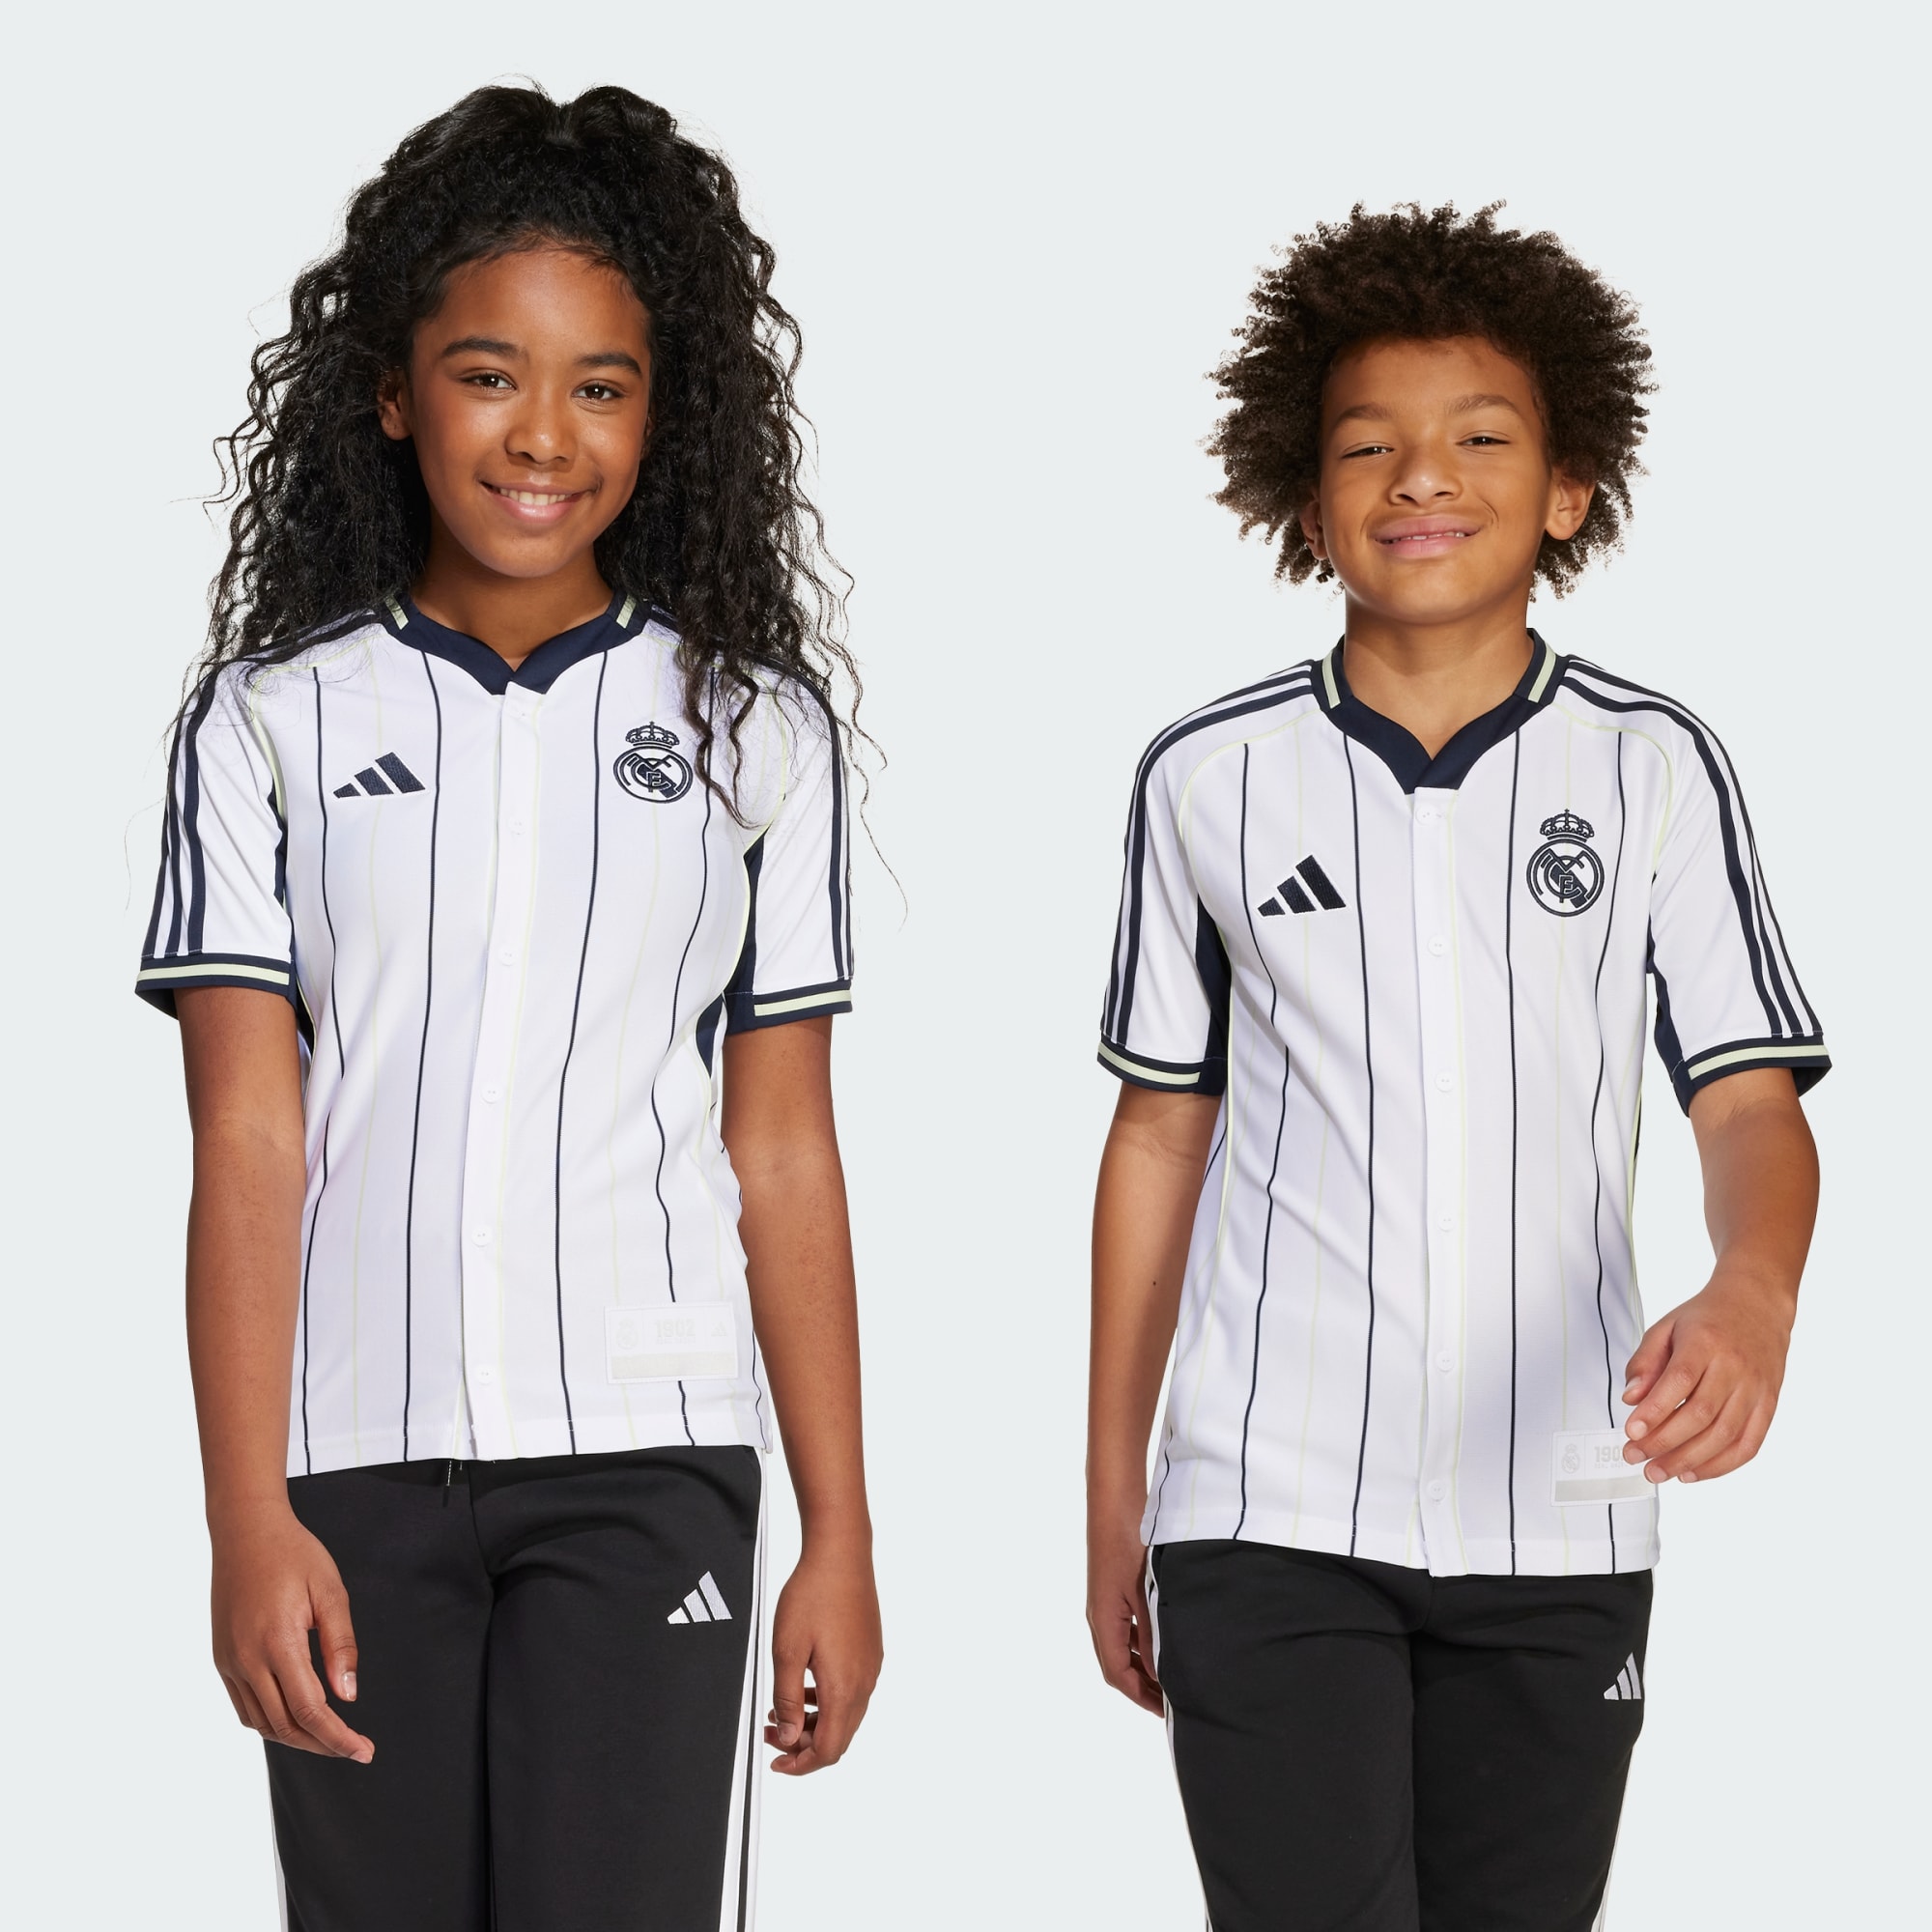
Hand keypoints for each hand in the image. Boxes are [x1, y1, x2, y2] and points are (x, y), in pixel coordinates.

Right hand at [210, 1504, 372, 1760]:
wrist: (245, 1531)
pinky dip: (270, 1723)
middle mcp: (247, 1660)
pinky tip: (293, 1718)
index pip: (311, 1711)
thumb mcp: (330, 1591)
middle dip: (322, 1745)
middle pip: (285, 1726)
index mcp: (278, 1643)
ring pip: (261, 1722)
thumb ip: (340, 1645)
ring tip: (329, 1738)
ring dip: (296, 1738)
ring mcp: (230, 1662)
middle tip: (354, 1748)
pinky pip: (244, 1707)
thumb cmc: (293, 1554)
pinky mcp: (222, 1659)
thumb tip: (348, 1695)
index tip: (364, 1750)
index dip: (338, 1738)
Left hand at [765, 1533, 880, 1773]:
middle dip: (804, 1745)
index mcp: (844, 1687)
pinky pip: (853, 1692)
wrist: (841, 1555)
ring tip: (783, 1708)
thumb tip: (789, 1737)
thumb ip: (787, 1699)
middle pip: (839, 1738)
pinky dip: (828, 1702)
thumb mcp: (786, 1651)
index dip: (801, 1765)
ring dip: (815, 1723)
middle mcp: (864, 1682)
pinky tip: (806, 1685)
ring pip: (846, 1716)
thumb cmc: (813, 1595)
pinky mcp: (871, 1651)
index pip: (828, 1750)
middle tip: (773, 1733)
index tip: (777, 1762)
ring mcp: (871, 1666)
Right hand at [1087, 1508, 1160, 1714]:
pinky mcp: (1112, 1590)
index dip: (1141, 1696)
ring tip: (1171, 1677)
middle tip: (1173, 1701)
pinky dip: (1140, 1645)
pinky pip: (1123, 1629)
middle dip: (1142, 1686)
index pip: (1117, 1673)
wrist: (1114, 1504)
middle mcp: (1098, 1616)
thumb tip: (1160, 1672)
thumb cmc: (1129, 1545)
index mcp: (1103, 1620)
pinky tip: (1161, 1643)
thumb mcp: (1146, 1594)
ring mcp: (1103, 1603)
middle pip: (1115, 1665)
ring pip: (1119, 1648)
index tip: (1167, 1712)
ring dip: (1141, 1666)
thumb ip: (1152, 1635)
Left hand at [1621, 1267, 1796, 1484]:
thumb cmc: (1708, 1318)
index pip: (1679, 1381)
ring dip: (1688, 1460)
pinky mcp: (1768, 1404)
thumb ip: (1645, 1362)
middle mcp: (1735, 1367)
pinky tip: (1693, 1472)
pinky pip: (1749, 1444)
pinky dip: (1721, 1465)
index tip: (1631, 1430)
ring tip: (1659, 1470)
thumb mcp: (1666, 1327)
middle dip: (1664, 1442)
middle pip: (1700, 1414)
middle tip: (1636, 1456)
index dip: (1655, 1410)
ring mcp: (1756, 1389)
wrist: (1757, 1304)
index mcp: (1706, 1342)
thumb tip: (1631, 1399)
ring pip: (1724, 1434)